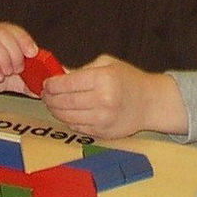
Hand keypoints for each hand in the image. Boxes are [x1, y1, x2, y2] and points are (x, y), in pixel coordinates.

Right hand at [0, 21, 38, 97]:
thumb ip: (23, 80)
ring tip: (6, 73)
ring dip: (4, 59)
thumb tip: (43, 87)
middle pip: (4, 34)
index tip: (33, 54)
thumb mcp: (5, 77)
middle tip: (18, 69)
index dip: (25, 40)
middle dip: (15, 52)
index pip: (13, 29)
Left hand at [41, 55, 188, 138]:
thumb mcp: (108, 64)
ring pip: (67, 117)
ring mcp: (102, 119)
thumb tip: (57, 75)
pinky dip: (68, 120)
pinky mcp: (102, 133)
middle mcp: (103, 100)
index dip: (52, 84)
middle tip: (45, 94)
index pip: (67, 84)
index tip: (46, 83)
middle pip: (64, 102)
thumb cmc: (129, 80)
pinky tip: (67, 113)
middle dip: (50, 98)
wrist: (151, 103)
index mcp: (103, 79)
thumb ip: (82, 70)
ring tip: (53, 104)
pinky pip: (76, 127)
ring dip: (55, 111)